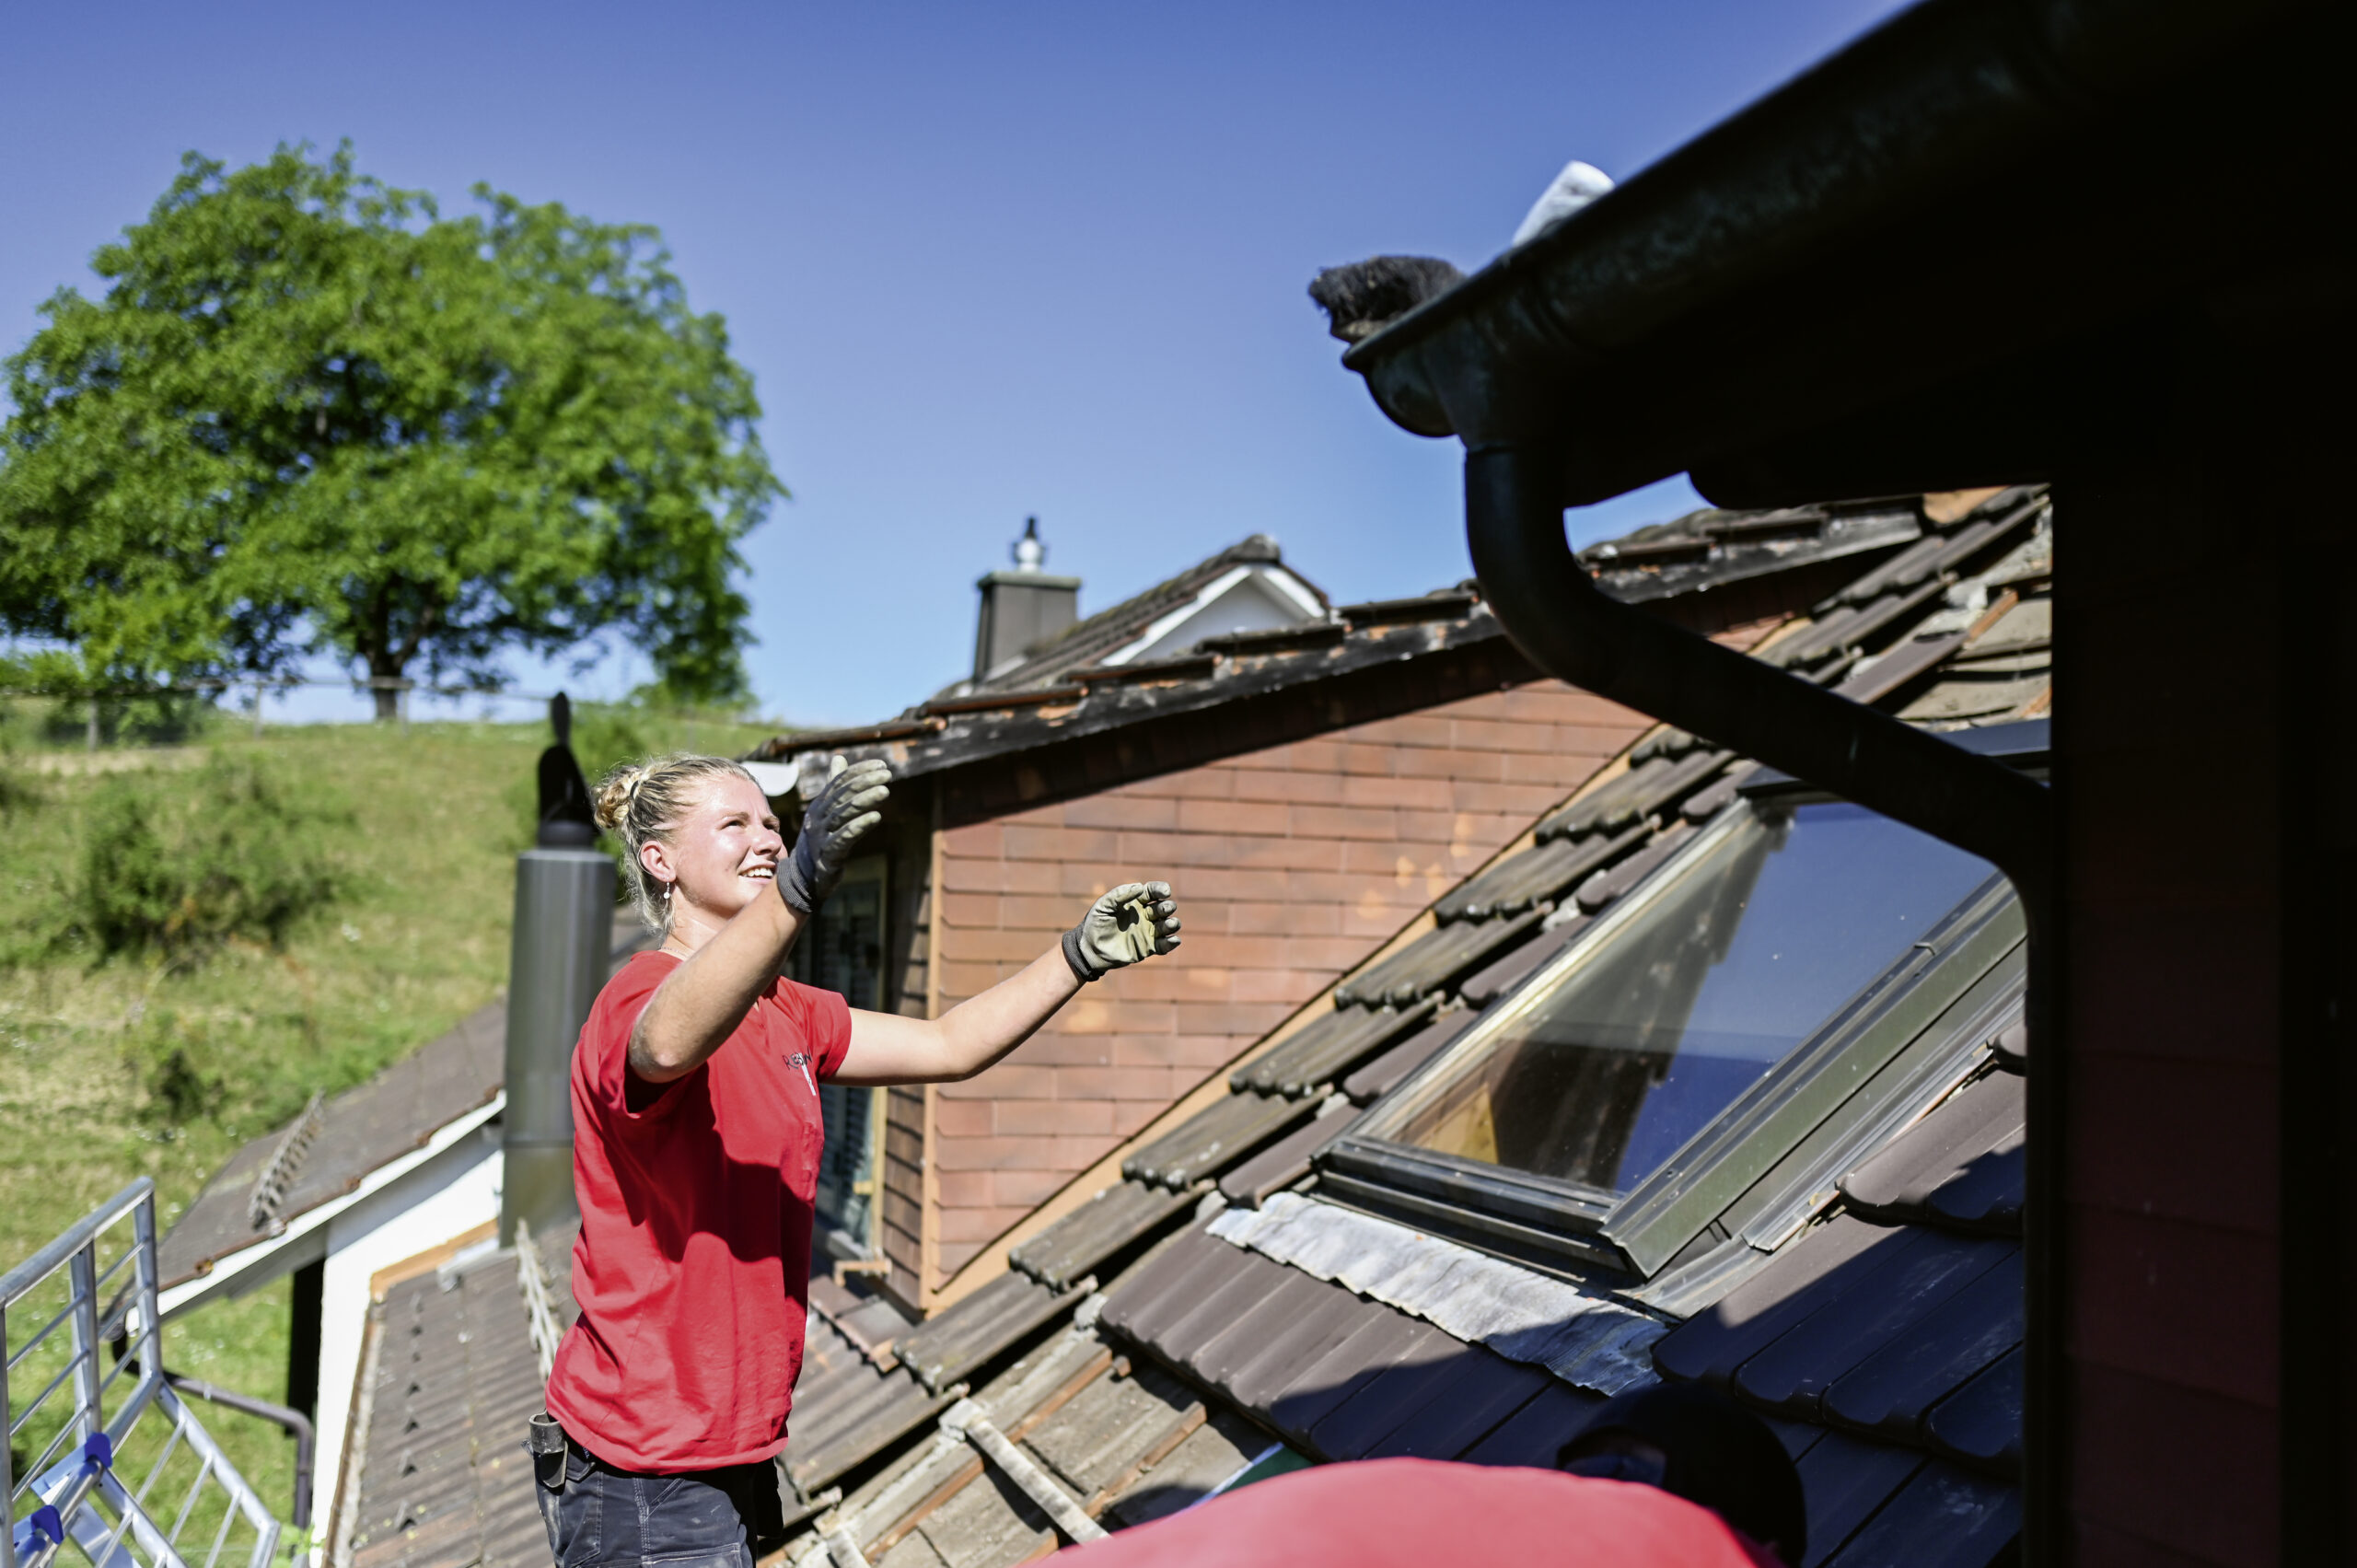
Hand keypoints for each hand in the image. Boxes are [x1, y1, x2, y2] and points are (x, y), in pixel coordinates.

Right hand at [778, 759, 889, 916]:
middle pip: (842, 795)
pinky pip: (843, 837)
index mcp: (818, 805)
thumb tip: (839, 758)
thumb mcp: (825, 811)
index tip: (882, 765)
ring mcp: (820, 836)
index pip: (839, 782)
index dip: (859, 771)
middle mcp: (817, 818)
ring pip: (843, 814)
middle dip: (864, 782)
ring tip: (885, 791)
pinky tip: (876, 816)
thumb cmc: (819, 840)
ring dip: (865, 800)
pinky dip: (859, 825)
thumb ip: (834, 786)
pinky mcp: (827, 855)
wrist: (803, 877)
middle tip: (887, 774)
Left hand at [1062, 882, 1180, 982]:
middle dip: (1167, 907)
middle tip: (1163, 909)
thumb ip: (1120, 894)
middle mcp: (1145, 915)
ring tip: (1168, 924)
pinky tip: (1173, 940)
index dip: (1160, 889)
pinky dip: (1172, 942)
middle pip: (1163, 908)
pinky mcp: (1148, 948)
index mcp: (1135, 902)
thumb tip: (1140, 887)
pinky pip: (1164, 945)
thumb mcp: (1104, 905)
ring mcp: (1147, 932)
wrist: (1090, 949)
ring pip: (1168, 925)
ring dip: (1172, 924)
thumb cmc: (1095, 924)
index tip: (1165, 891)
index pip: (1152, 892)